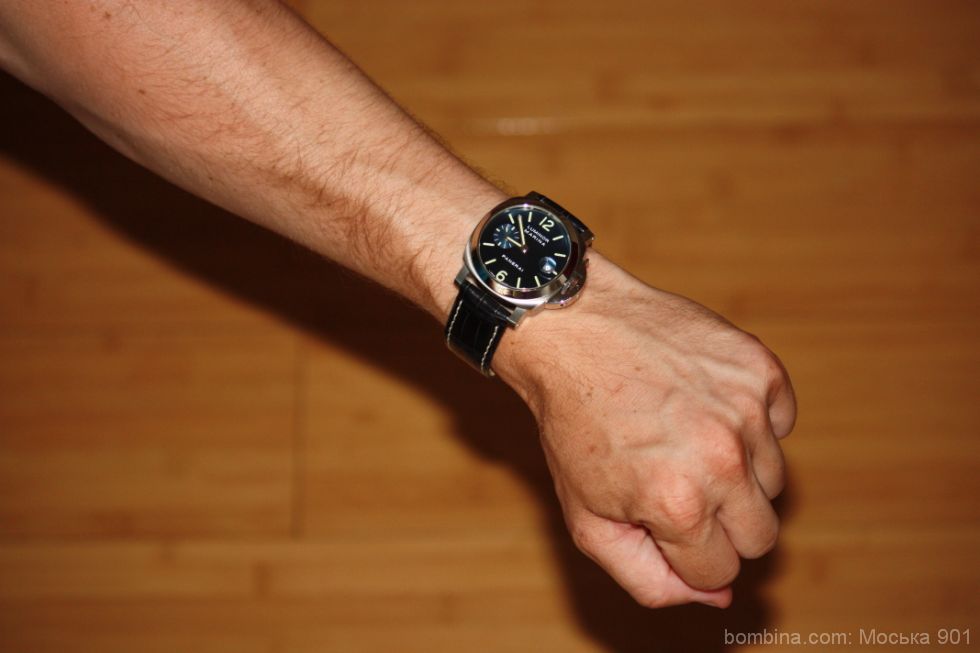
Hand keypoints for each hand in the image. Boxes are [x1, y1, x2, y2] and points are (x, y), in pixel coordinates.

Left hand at [496, 255, 795, 607]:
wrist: (572, 330)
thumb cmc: (573, 424)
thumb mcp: (587, 519)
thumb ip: (650, 578)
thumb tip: (719, 599)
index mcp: (678, 505)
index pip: (721, 570)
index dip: (684, 549)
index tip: (656, 514)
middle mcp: (724, 459)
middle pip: (761, 534)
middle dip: (720, 521)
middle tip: (675, 481)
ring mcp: (747, 409)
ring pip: (773, 479)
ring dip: (735, 468)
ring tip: (682, 435)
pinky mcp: (760, 368)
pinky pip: (781, 422)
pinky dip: (751, 421)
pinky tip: (701, 402)